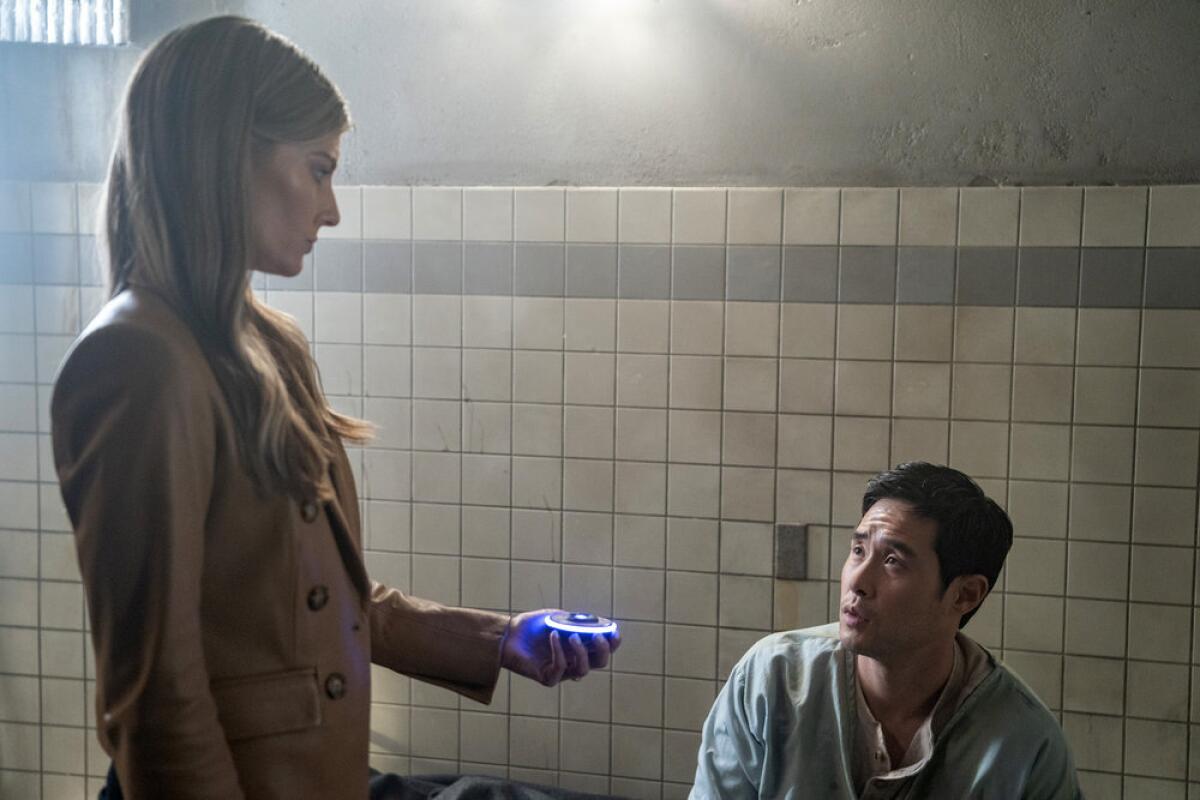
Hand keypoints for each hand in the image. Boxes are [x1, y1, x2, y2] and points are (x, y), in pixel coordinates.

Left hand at [500, 608, 620, 686]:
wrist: (508, 634)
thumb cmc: (532, 626)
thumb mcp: (557, 617)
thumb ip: (575, 620)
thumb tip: (593, 622)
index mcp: (581, 646)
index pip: (604, 649)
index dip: (613, 643)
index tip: (614, 633)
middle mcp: (575, 661)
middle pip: (600, 662)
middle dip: (603, 650)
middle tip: (597, 637)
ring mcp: (563, 671)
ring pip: (583, 670)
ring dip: (581, 652)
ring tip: (572, 636)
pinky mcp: (549, 678)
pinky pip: (560, 669)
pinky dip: (559, 651)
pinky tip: (553, 636)